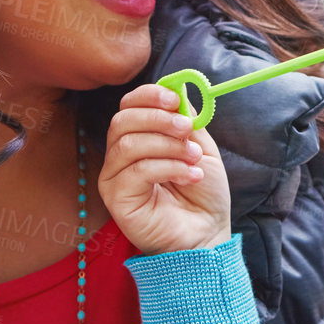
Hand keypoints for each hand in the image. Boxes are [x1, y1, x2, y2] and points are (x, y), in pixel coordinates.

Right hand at [100, 84, 231, 254]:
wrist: (208, 232)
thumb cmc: (203, 193)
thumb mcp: (200, 147)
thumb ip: (186, 120)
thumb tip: (175, 91)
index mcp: (138, 138)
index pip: (128, 106)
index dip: (148, 96)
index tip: (174, 99)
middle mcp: (120, 157)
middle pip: (122, 121)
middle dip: (159, 119)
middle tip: (187, 130)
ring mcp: (114, 178)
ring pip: (129, 145)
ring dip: (168, 146)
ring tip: (194, 159)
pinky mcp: (116, 200)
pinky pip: (136, 171)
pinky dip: (168, 167)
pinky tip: (189, 175)